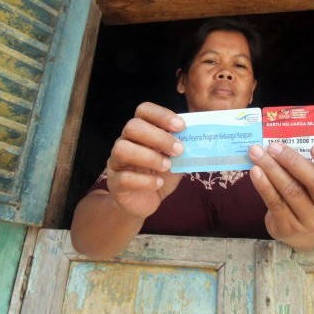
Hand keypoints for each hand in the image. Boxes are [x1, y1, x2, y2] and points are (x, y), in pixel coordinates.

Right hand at [105, 102, 184, 218]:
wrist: (143, 202)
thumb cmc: (159, 175)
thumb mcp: (174, 160)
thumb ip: (181, 148)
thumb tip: (198, 140)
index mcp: (140, 132)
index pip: (143, 111)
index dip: (161, 115)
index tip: (181, 126)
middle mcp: (124, 142)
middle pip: (132, 127)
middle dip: (158, 137)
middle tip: (178, 150)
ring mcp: (116, 162)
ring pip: (122, 149)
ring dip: (149, 157)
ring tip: (167, 166)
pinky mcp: (115, 183)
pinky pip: (124, 178)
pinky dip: (145, 181)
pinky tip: (159, 183)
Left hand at [248, 142, 313, 247]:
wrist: (300, 234)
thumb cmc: (311, 198)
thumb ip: (312, 166)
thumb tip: (286, 140)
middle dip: (293, 161)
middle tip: (274, 147)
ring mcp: (311, 221)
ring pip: (292, 191)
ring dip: (272, 169)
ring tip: (258, 154)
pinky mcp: (289, 227)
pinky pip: (275, 202)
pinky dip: (264, 185)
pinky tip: (255, 171)